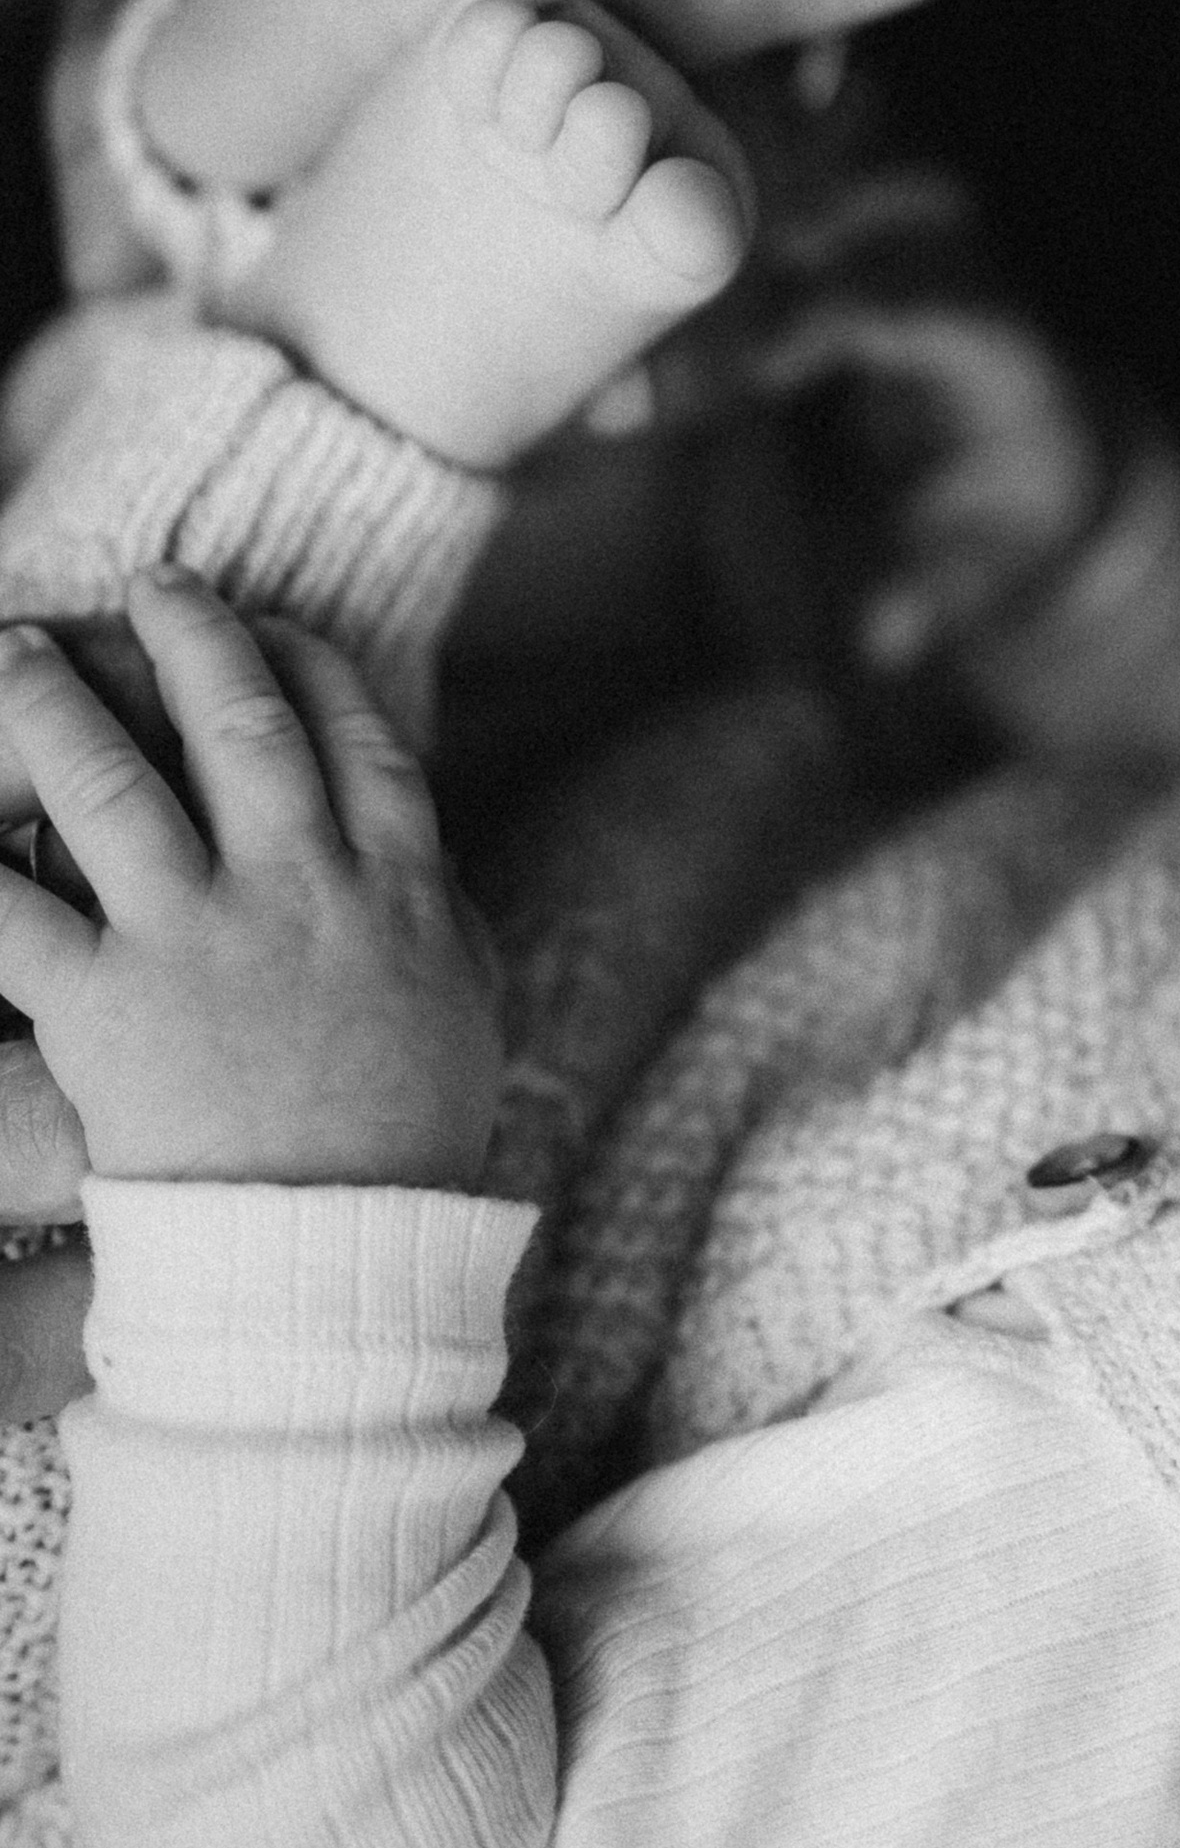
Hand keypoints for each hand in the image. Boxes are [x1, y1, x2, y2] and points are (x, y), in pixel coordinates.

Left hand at [0, 572, 499, 1190]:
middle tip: (156, 584)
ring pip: (110, 782)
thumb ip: (444, 922)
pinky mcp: (108, 1010)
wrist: (337, 1264)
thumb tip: (432, 868)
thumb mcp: (467, 1012)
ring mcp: (200, 942)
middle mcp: (298, 887)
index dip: (310, 663)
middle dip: (190, 635)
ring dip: (52, 702)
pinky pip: (14, 917)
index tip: (273, 625)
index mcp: (394, 885)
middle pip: (238, 721)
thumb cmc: (406, 1146)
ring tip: (19, 650)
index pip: (356, 734)